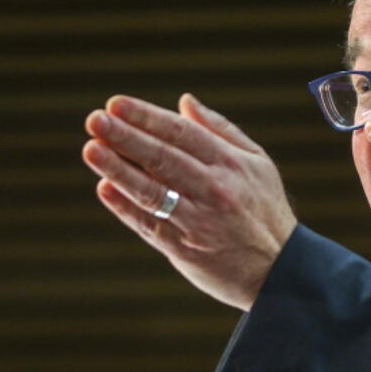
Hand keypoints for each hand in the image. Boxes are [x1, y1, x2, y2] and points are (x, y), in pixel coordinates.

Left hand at [82, 93, 296, 310]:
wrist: (279, 270)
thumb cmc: (264, 210)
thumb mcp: (258, 163)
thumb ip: (220, 130)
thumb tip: (185, 101)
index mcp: (231, 163)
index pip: (182, 133)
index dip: (147, 116)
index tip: (115, 103)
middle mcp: (215, 189)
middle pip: (163, 158)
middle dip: (126, 137)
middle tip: (94, 120)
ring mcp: (198, 221)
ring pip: (153, 192)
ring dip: (119, 170)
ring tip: (91, 150)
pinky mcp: (186, 250)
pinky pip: (150, 226)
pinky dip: (125, 208)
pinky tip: (104, 188)